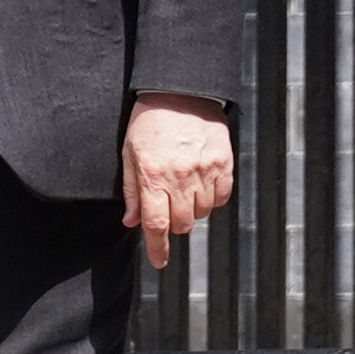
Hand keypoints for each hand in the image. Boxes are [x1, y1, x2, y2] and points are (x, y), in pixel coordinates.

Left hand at [121, 94, 232, 269]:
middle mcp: (180, 177)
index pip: (156, 224)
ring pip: (202, 213)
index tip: (159, 262)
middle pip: (182, 224)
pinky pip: (222, 196)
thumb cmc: (150, 120)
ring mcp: (205, 171)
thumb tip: (132, 221)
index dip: (157, 248)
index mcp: (153, 176)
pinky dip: (213, 197)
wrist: (181, 91)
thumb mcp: (130, 153)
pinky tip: (202, 182)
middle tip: (169, 206)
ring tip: (185, 187)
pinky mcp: (224, 162)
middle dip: (174, 223)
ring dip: (193, 209)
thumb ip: (133, 190)